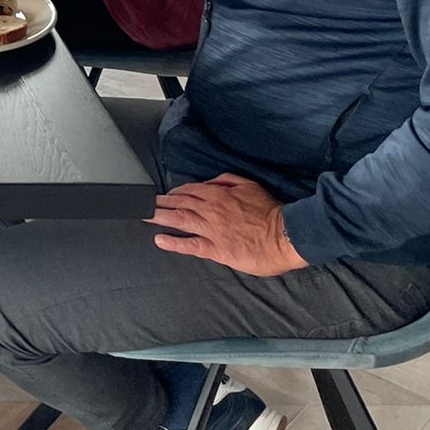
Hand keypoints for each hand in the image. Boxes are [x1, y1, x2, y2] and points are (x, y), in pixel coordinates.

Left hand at [147, 173, 307, 275]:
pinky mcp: (217, 249)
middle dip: (159, 203)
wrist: (286, 235)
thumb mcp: (249, 185)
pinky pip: (191, 245)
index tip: (163, 196)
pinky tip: (160, 240)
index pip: (188, 190)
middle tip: (143, 204)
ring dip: (159, 217)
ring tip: (144, 217)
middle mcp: (211, 210)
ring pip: (180, 220)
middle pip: (178, 204)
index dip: (173, 193)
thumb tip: (209, 182)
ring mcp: (212, 230)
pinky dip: (174, 242)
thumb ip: (226, 180)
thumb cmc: (270, 211)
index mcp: (218, 194)